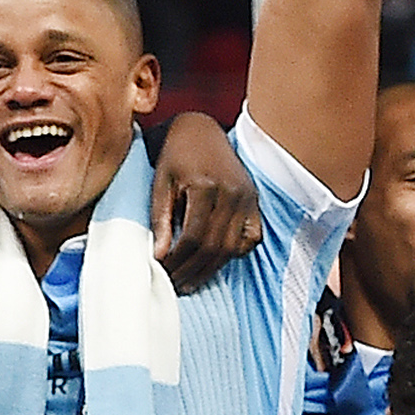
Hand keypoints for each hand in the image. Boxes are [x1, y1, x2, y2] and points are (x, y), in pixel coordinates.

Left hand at [149, 111, 263, 291]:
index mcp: (205, 185)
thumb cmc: (175, 156)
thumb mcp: (160, 182)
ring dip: (211, 269)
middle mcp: (232, 192)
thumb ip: (161, 218)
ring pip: (232, 247)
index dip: (178, 260)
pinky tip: (216, 262)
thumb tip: (160, 256)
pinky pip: (250, 238)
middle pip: (214, 246)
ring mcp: (247, 197)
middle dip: (192, 270)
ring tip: (190, 282)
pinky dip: (235, 253)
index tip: (162, 271)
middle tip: (175, 284)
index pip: (193, 237)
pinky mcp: (254, 201)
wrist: (200, 130)